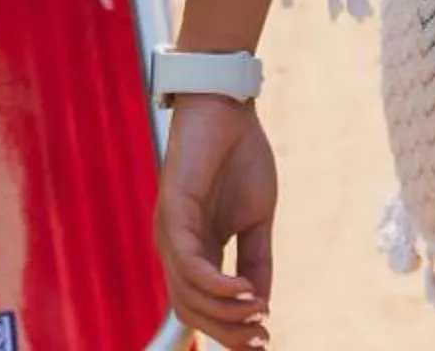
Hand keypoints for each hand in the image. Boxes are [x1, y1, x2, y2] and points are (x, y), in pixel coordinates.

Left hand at [157, 95, 276, 346]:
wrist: (227, 106)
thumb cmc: (240, 156)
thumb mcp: (257, 218)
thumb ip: (257, 259)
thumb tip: (262, 305)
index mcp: (196, 248)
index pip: (202, 305)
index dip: (229, 329)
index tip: (263, 343)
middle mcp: (176, 246)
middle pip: (191, 310)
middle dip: (227, 332)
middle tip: (261, 340)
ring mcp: (170, 232)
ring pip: (187, 294)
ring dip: (225, 313)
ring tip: (259, 315)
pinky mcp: (172, 212)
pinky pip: (189, 263)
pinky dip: (217, 284)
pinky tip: (246, 290)